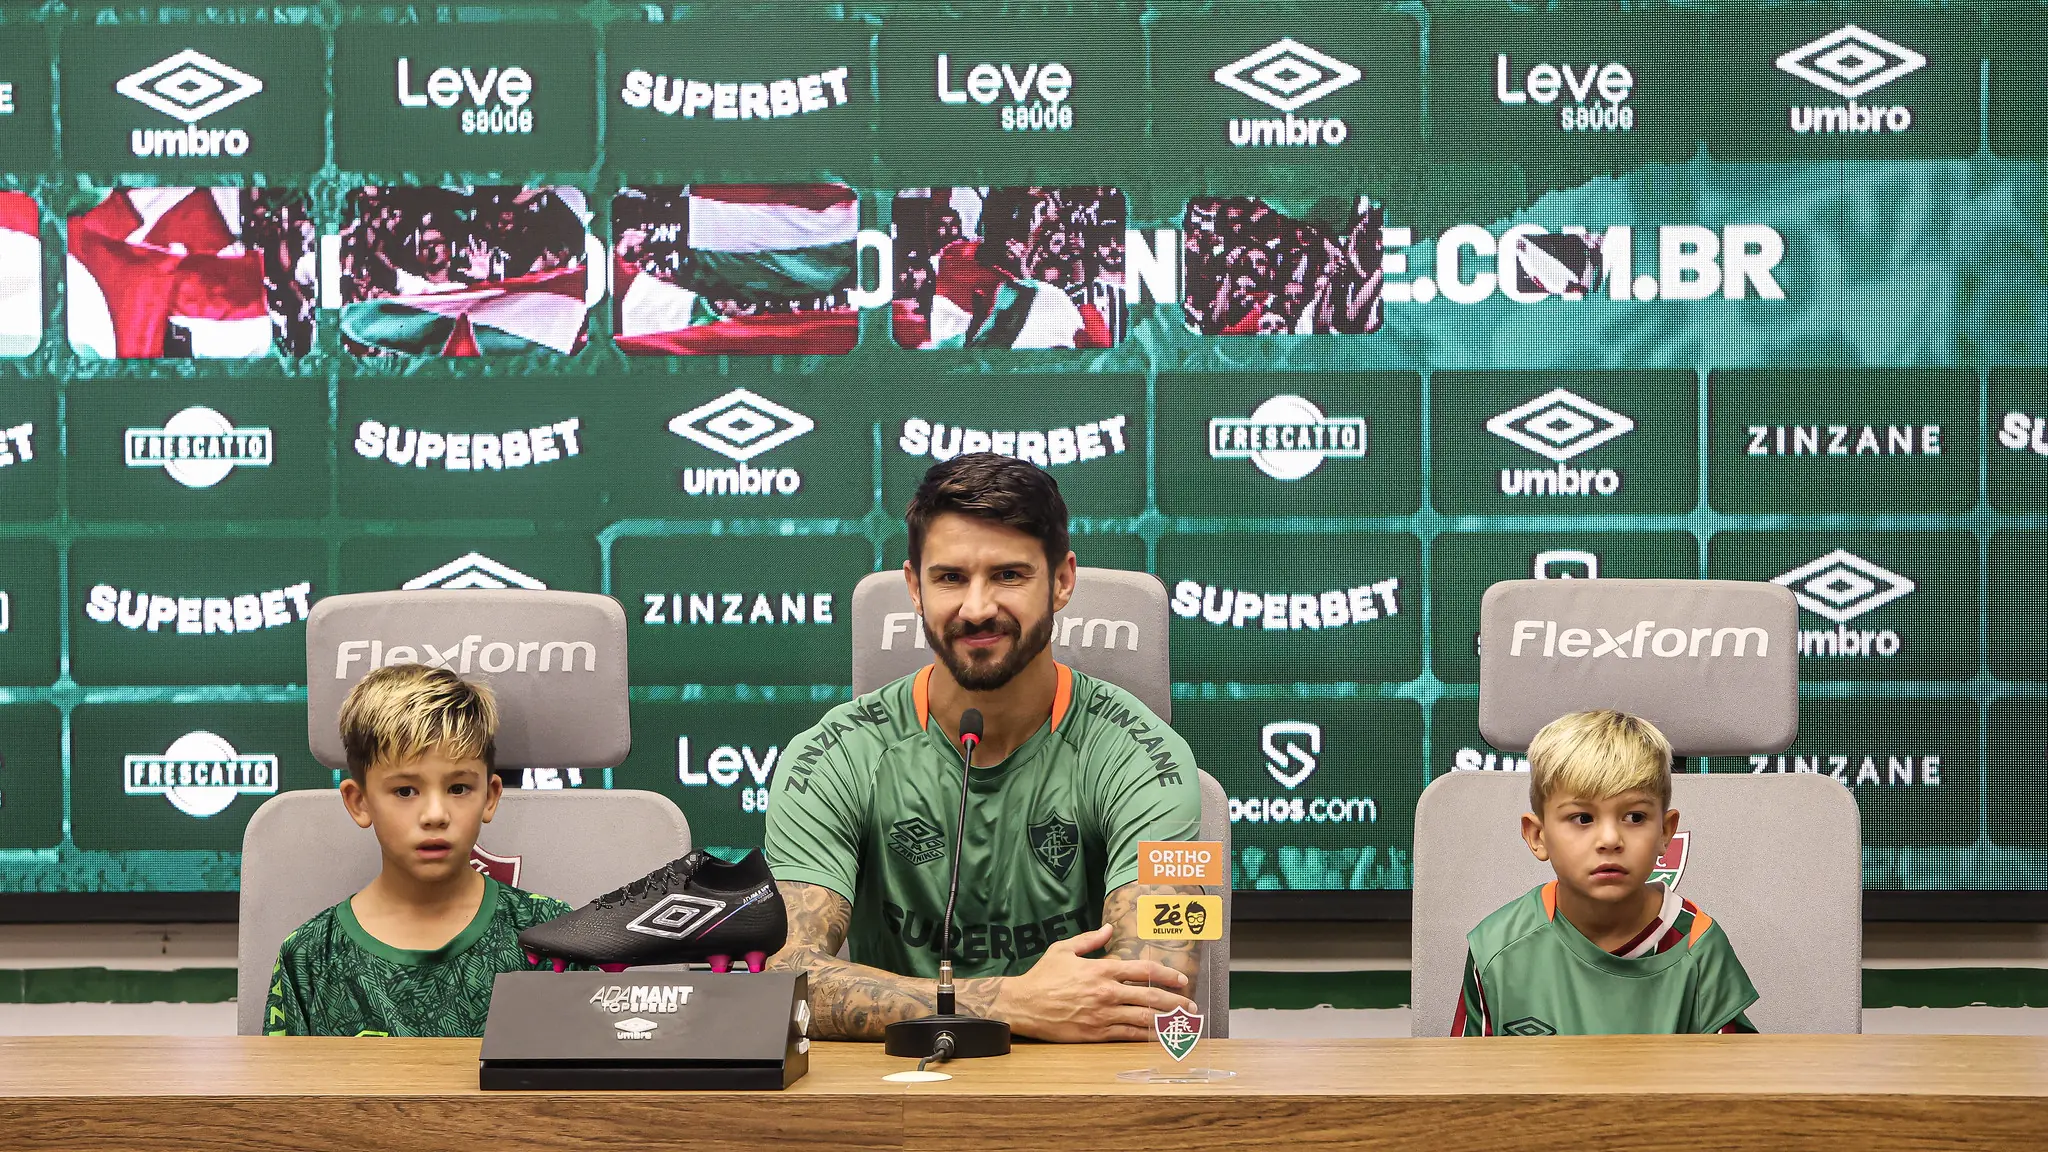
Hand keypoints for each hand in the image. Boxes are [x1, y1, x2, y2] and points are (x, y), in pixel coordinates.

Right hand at [989, 923, 1196, 1042]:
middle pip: (1150, 996)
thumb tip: (1108, 928)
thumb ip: (1089, 939)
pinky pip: (1127, 1036)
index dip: (1166, 974)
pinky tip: (1159, 1037)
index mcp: (1101, 970)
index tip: (1181, 980)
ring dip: (1167, 1021)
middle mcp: (1107, 992)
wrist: (1023, 1005)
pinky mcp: (1096, 1034)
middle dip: (1175, 1002)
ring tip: (1183, 1024)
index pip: (1142, 970)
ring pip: (1143, 1019)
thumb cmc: (1042, 976)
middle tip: (1191, 1007)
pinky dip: (1146, 1037)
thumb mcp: (1063, 950)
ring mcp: (1103, 1015)